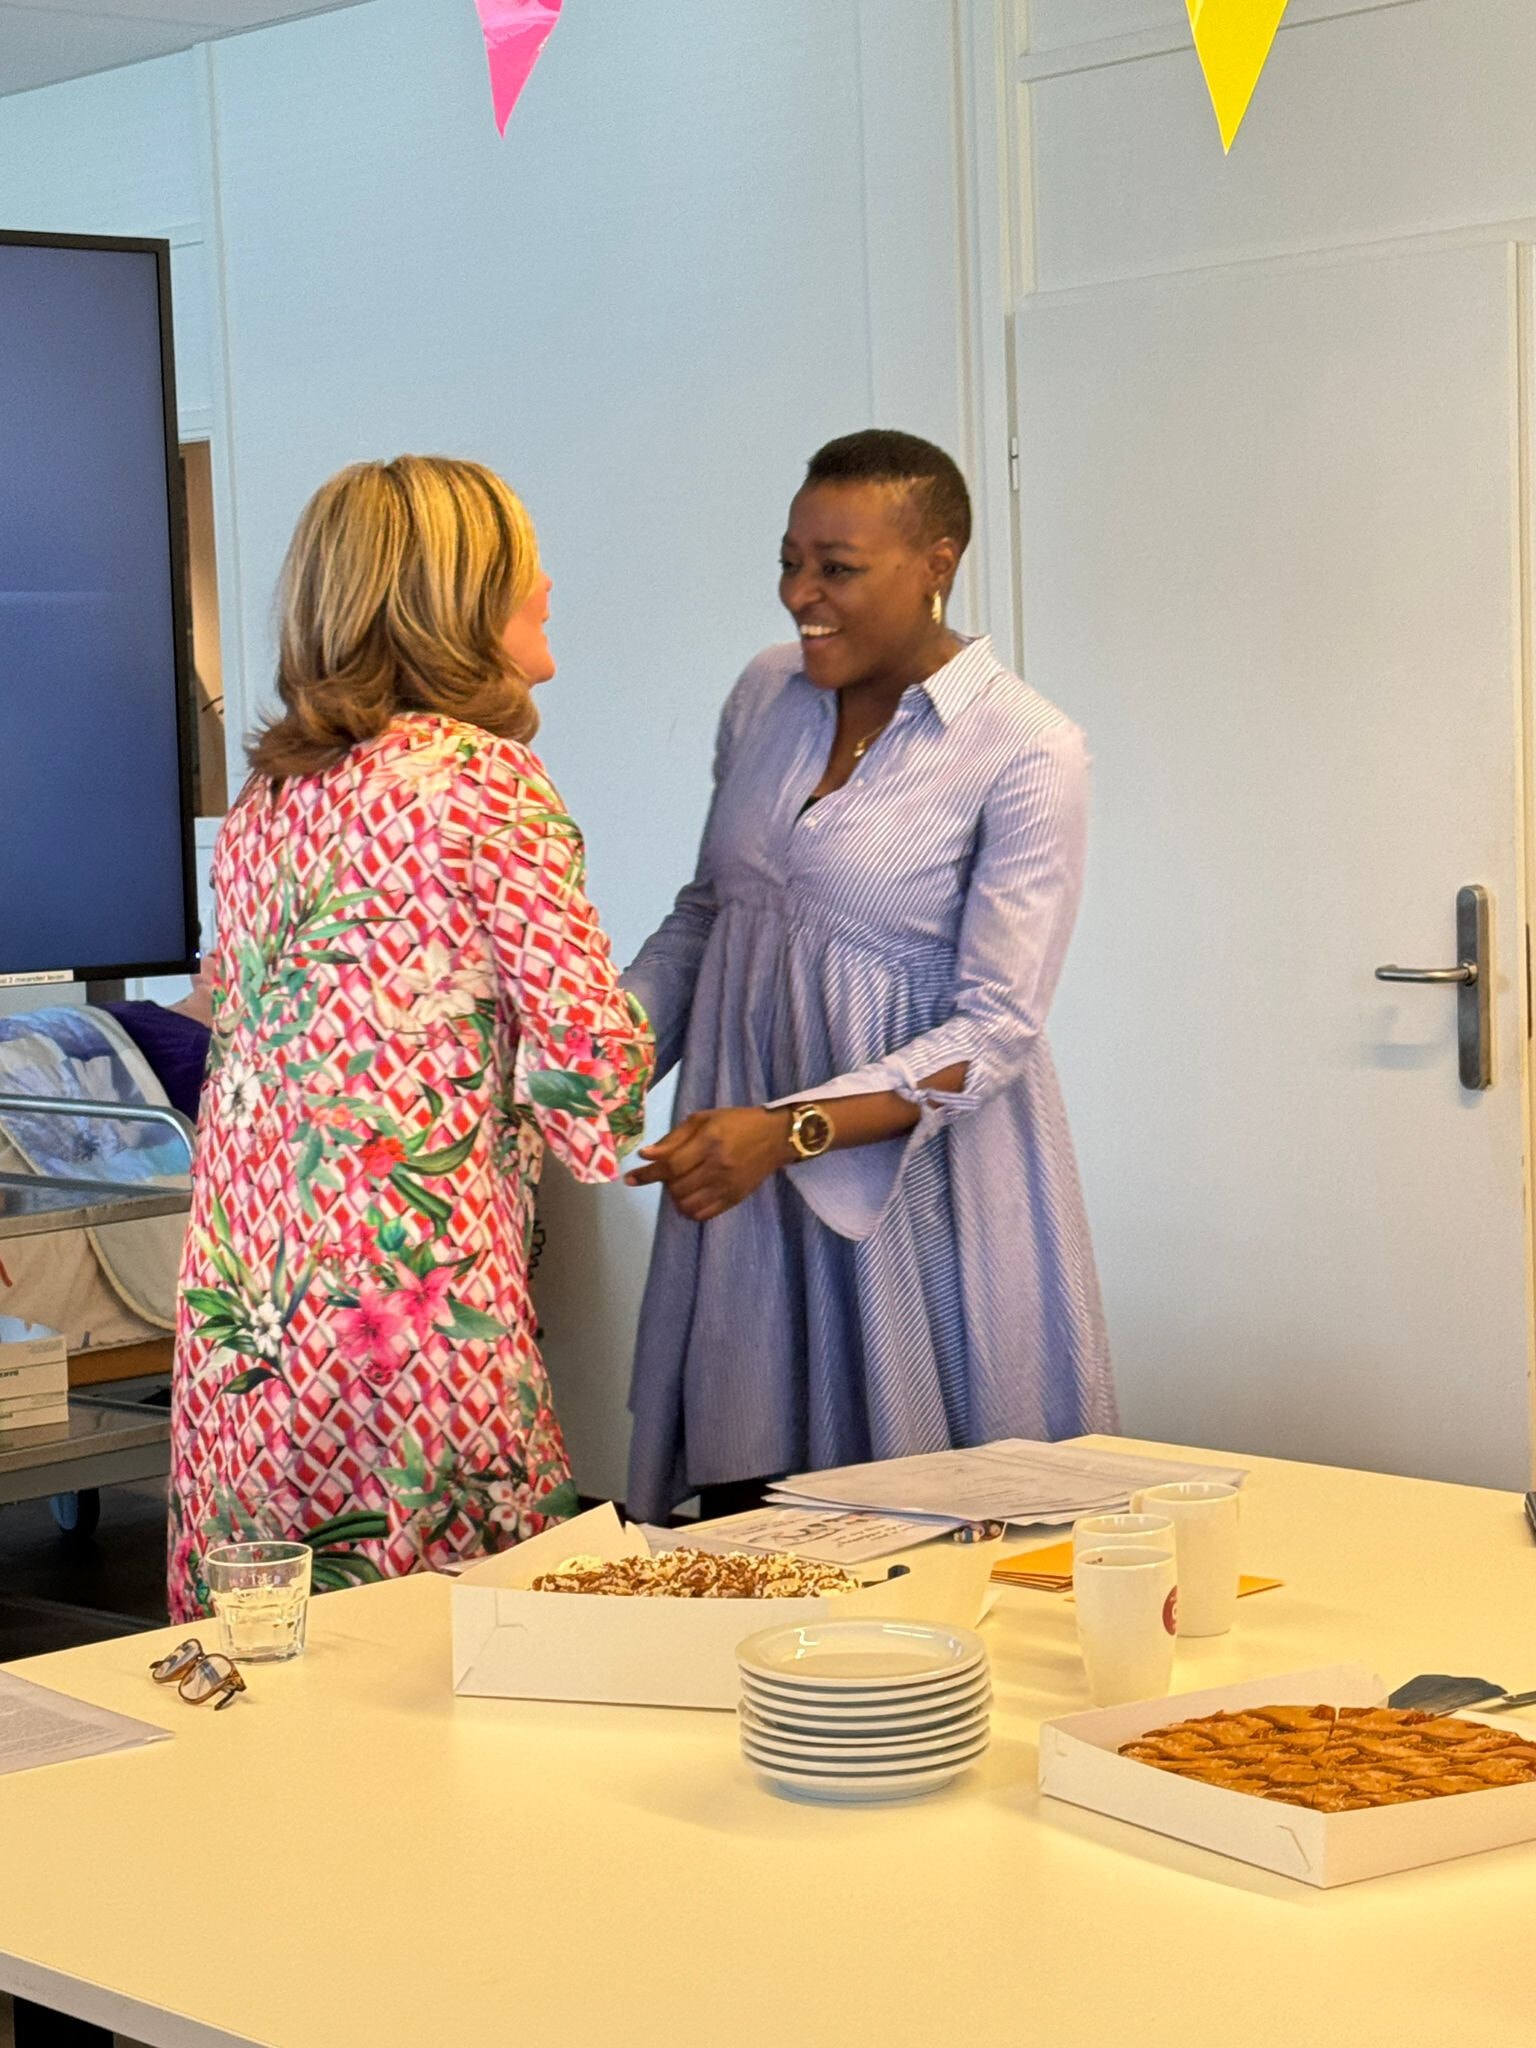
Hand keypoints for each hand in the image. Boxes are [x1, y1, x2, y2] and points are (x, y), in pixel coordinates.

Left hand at [625, 1107, 790, 1221]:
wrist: (775, 1138)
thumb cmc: (736, 1122)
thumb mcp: (704, 1119)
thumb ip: (674, 1137)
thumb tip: (647, 1155)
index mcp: (708, 1142)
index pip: (670, 1165)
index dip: (647, 1174)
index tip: (630, 1179)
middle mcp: (717, 1166)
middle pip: (676, 1187)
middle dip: (664, 1183)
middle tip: (668, 1172)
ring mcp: (727, 1186)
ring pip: (687, 1204)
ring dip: (675, 1198)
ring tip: (680, 1184)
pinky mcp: (734, 1199)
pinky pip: (703, 1214)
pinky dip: (689, 1209)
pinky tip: (691, 1197)